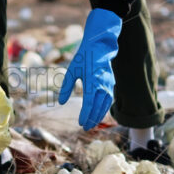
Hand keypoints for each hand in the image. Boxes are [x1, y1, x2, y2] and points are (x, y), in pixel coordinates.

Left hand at [58, 8, 121, 129]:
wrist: (99, 45)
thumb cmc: (84, 57)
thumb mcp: (71, 70)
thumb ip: (66, 87)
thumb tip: (61, 102)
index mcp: (92, 81)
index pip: (89, 104)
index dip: (85, 116)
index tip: (80, 124)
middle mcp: (103, 84)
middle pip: (99, 108)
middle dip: (92, 119)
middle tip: (85, 128)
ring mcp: (109, 84)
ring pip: (105, 105)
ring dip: (99, 115)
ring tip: (91, 123)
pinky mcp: (111, 82)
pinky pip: (108, 99)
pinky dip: (104, 108)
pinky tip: (98, 112)